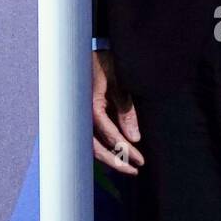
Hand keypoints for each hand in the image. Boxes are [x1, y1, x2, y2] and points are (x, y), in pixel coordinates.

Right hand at [92, 50, 143, 175]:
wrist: (86, 50)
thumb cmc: (105, 62)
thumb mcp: (120, 82)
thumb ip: (126, 109)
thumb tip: (134, 138)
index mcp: (90, 104)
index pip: (107, 133)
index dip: (123, 148)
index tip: (140, 159)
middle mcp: (82, 113)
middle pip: (94, 146)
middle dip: (115, 161)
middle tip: (135, 170)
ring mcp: (81, 114)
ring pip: (91, 144)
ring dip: (109, 157)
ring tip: (129, 167)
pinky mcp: (83, 113)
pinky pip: (92, 135)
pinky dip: (105, 146)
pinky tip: (117, 153)